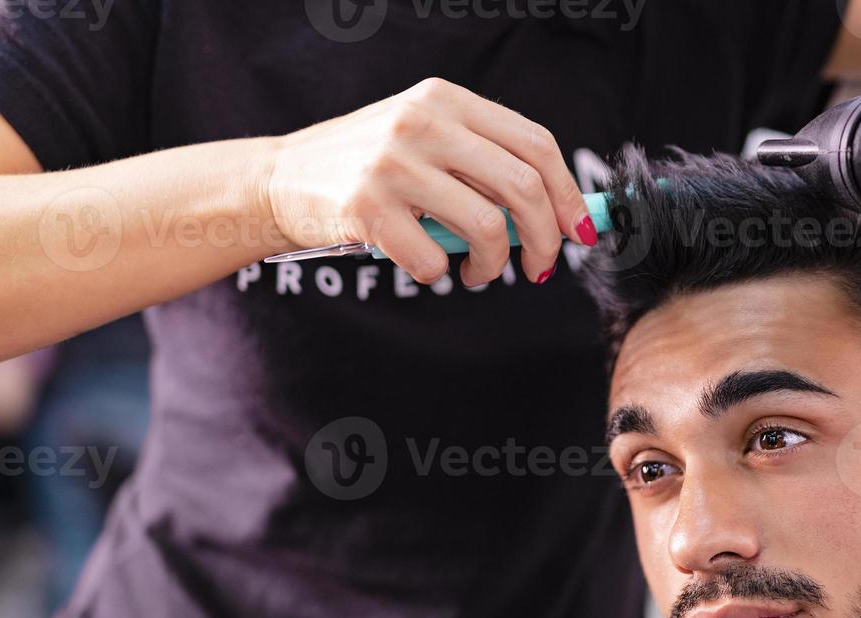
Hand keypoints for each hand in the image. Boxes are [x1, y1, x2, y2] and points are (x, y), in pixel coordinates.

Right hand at [261, 77, 594, 284]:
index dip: (568, 194)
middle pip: (522, 187)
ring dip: (494, 265)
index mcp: (445, 100)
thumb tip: (559, 214)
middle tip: (541, 268)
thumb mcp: (426, 139)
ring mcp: (392, 163)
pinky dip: (437, 274)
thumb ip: (484, 161)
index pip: (535, 144)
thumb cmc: (371, 168)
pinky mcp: (365, 207)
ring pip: (486, 228)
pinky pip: (433, 260)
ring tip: (481, 272)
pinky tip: (424, 264)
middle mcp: (421, 122)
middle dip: (546, 239)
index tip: (579, 232)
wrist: (282, 178)